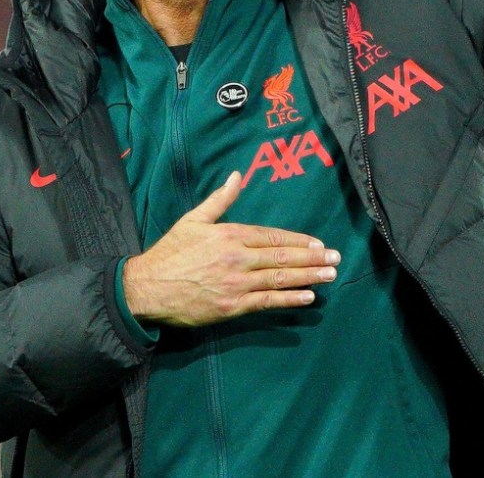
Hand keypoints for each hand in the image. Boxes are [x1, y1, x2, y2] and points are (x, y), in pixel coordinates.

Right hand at [122, 171, 340, 326]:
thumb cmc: (170, 252)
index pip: (272, 236)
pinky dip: (289, 299)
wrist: (147, 287)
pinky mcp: (232, 306)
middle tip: (336, 259)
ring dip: (308, 277)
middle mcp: (238, 258)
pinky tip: (308, 297)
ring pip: (279, 278)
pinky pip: (267, 302)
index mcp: (230, 235)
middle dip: (312, 258)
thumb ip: (220, 200)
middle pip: (282, 256)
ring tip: (330, 275)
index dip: (298, 240)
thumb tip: (237, 176)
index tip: (318, 243)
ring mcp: (237, 284)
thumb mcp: (194, 219)